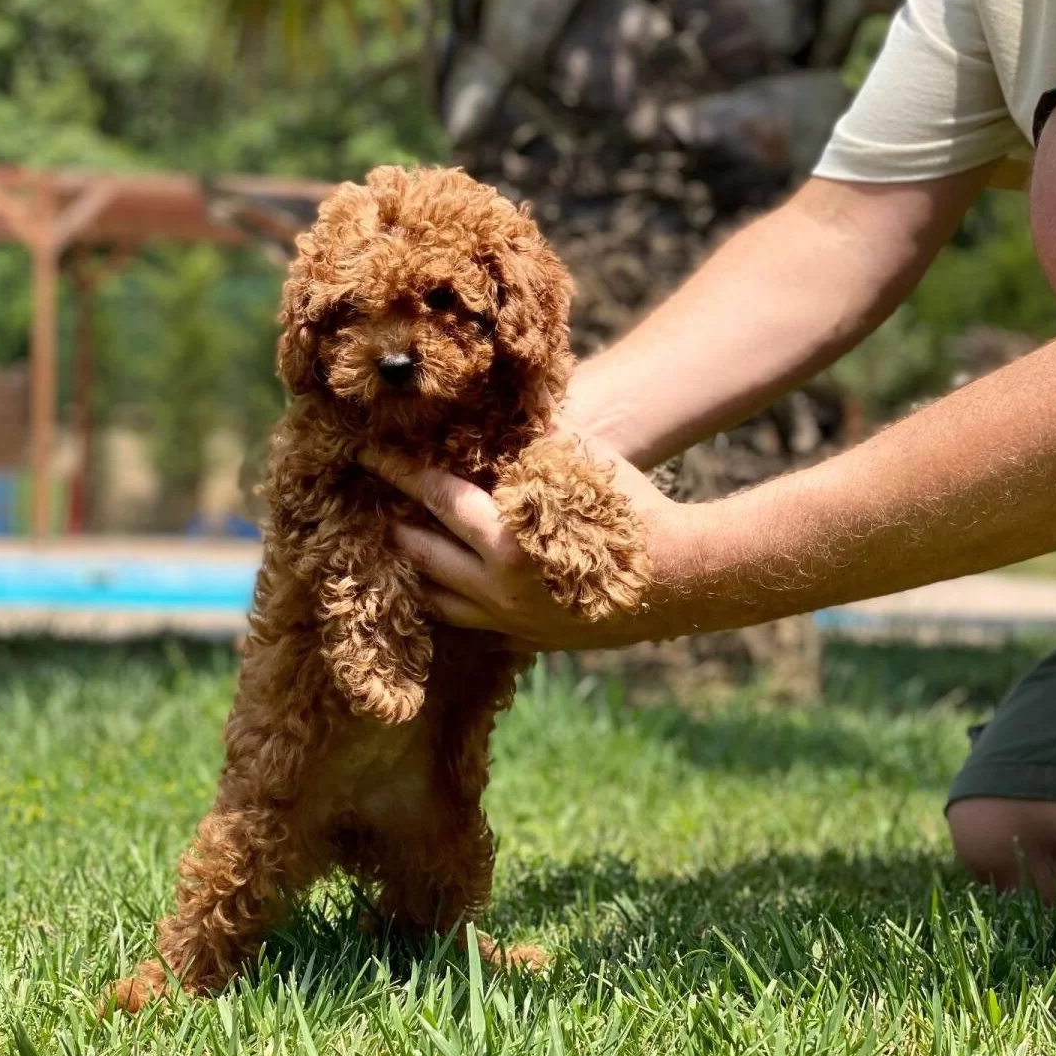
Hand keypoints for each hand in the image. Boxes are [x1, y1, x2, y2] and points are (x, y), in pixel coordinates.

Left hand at [358, 434, 698, 650]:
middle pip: (421, 556)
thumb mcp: (580, 463)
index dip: (399, 471)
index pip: (435, 498)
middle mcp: (498, 589)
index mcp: (505, 542)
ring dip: (414, 573)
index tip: (367, 452)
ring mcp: (513, 622)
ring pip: (438, 603)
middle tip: (371, 501)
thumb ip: (529, 445)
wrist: (688, 579)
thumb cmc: (635, 511)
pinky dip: (453, 601)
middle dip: (393, 524)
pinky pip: (475, 625)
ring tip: (400, 546)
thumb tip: (491, 415)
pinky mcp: (532, 641)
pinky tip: (447, 582)